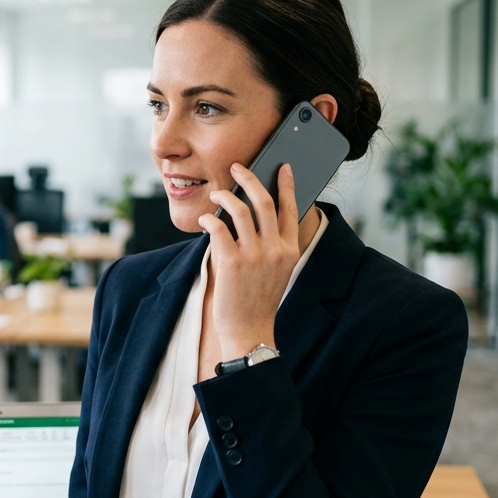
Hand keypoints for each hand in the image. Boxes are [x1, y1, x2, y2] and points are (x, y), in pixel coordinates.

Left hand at [198, 163, 300, 360]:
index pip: (291, 209)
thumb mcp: (277, 271)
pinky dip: (210, 219)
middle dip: (249, 178)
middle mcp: (275, 249)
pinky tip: (206, 219)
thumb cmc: (258, 299)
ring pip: (239, 209)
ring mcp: (253, 255)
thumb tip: (256, 215)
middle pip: (264, 201)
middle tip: (237, 168)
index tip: (282, 167)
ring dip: (224, 196)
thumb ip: (273, 245)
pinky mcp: (231, 261)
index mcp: (290, 250)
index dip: (286, 185)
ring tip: (216, 194)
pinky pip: (218, 227)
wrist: (249, 329)